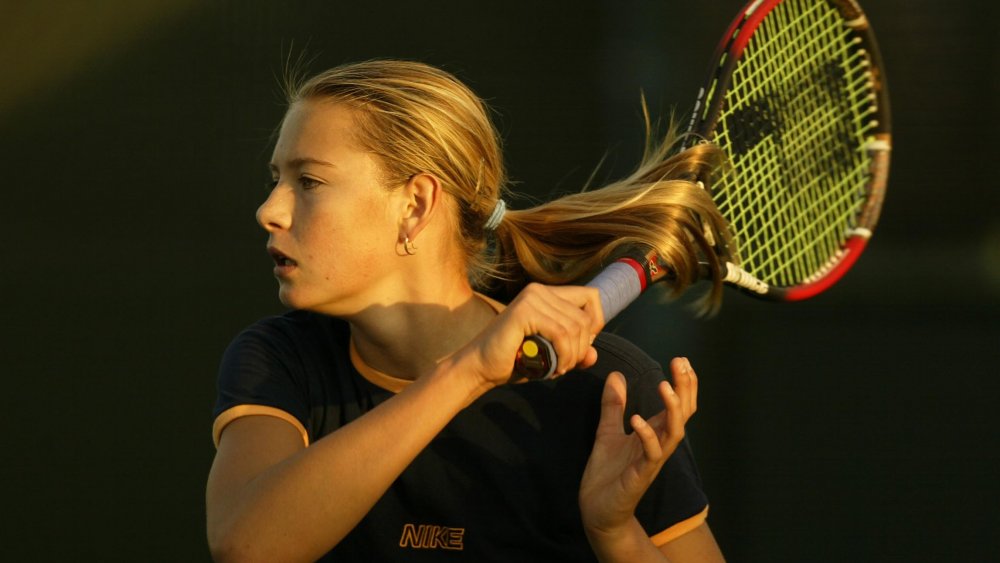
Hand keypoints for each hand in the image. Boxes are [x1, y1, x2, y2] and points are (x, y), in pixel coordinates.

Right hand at [454, 283, 603, 389]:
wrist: (480, 368)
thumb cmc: (514, 361)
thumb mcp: (552, 355)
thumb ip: (574, 352)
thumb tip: (594, 355)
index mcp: (547, 294)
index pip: (591, 296)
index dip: (595, 323)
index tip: (581, 347)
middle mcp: (539, 290)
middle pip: (585, 316)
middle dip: (582, 347)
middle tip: (566, 365)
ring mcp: (532, 298)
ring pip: (575, 327)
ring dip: (572, 356)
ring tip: (558, 369)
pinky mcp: (525, 311)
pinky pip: (561, 334)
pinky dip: (563, 355)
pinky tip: (554, 368)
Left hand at [578, 358, 697, 540]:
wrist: (597, 510)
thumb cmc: (607, 474)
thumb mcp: (607, 431)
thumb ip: (614, 405)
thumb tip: (616, 375)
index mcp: (653, 434)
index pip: (678, 406)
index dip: (683, 384)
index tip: (681, 359)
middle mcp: (658, 446)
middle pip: (683, 414)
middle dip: (685, 389)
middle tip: (682, 364)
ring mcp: (651, 461)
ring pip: (673, 433)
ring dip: (672, 409)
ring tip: (665, 386)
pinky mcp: (640, 476)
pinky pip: (651, 455)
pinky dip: (646, 436)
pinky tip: (637, 419)